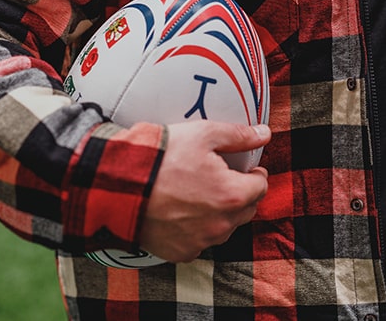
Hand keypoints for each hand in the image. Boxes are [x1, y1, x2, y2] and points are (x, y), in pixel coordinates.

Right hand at [139, 120, 270, 262]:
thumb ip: (239, 135)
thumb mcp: (203, 134)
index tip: (245, 167)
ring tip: (200, 192)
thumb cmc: (162, 157)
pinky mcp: (181, 252)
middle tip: (223, 177)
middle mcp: (221, 224)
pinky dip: (197, 229)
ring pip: (225, 227)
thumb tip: (264, 134)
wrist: (120, 185)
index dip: (255, 174)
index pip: (261, 187)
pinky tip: (183, 211)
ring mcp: (201, 241)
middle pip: (246, 209)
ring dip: (221, 212)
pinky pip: (200, 241)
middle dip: (241, 193)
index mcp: (232, 195)